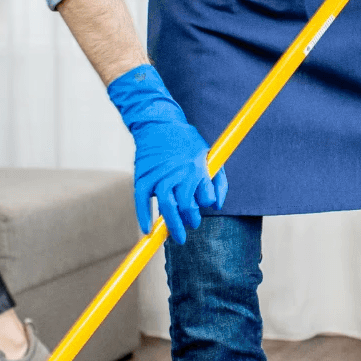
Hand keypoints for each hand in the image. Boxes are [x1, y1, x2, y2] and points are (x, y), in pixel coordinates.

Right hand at [105, 64, 228, 243]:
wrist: (159, 123)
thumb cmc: (187, 142)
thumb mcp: (210, 155)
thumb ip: (218, 180)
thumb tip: (217, 205)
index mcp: (197, 168)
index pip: (205, 199)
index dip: (204, 204)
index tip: (200, 208)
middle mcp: (178, 173)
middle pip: (187, 207)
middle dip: (191, 221)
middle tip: (191, 225)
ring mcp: (159, 176)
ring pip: (167, 208)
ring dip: (173, 226)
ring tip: (178, 237)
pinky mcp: (143, 177)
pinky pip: (142, 201)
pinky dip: (144, 217)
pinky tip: (148, 231)